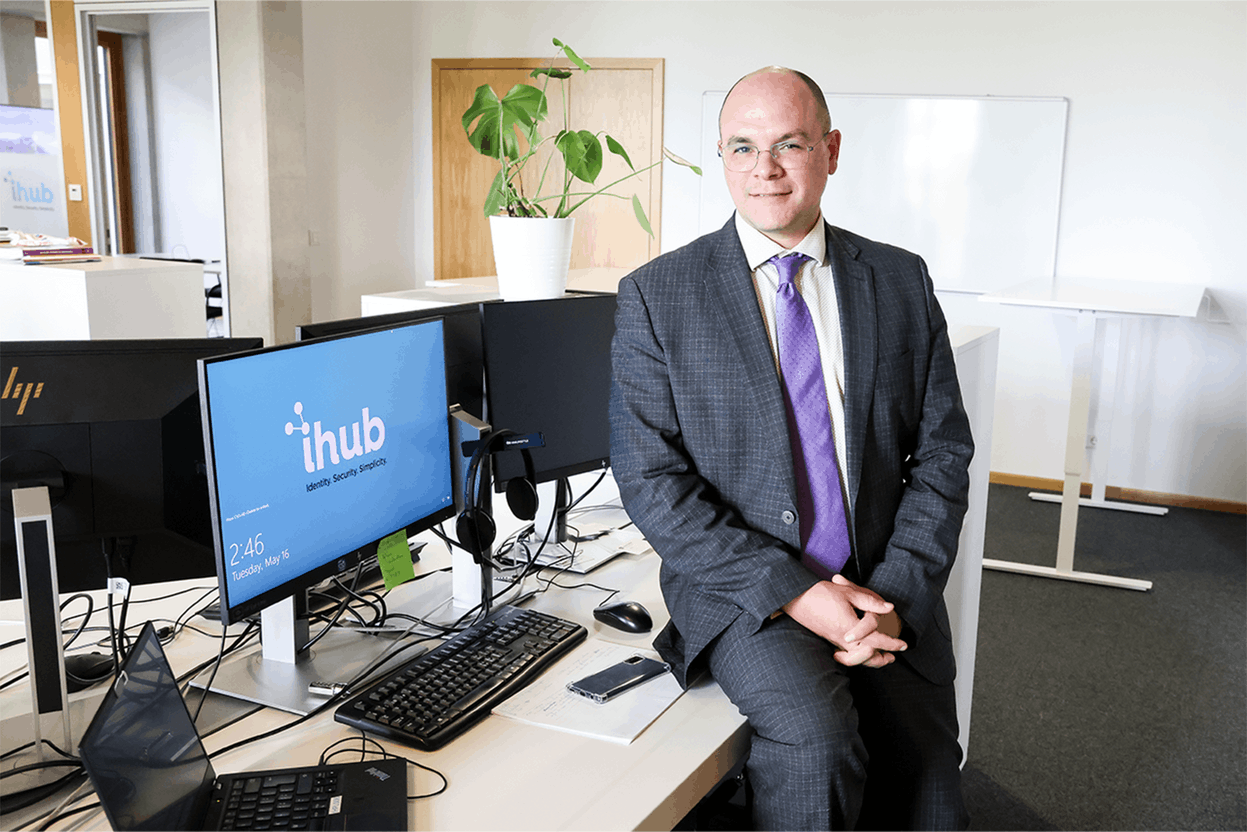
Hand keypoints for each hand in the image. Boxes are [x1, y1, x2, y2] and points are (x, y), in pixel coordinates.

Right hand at [781, 575, 906, 668]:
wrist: (794, 598)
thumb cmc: (820, 593)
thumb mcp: (847, 592)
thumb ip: (870, 601)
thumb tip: (889, 607)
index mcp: (849, 627)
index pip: (876, 640)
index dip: (892, 643)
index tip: (903, 644)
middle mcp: (842, 638)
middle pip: (867, 656)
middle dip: (883, 657)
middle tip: (894, 656)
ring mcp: (834, 641)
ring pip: (856, 659)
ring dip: (870, 660)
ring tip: (881, 658)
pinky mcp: (828, 640)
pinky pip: (845, 655)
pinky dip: (856, 658)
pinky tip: (860, 653)